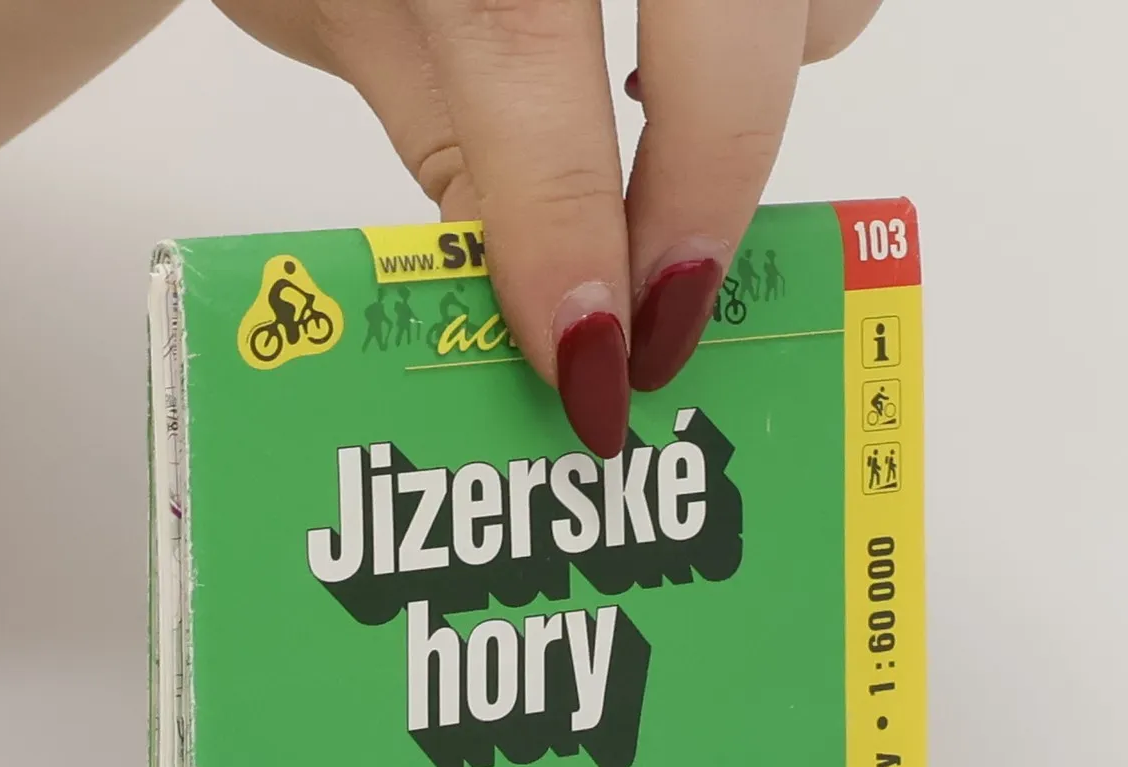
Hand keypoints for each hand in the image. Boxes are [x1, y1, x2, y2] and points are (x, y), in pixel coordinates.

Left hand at [217, 0, 883, 454]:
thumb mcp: (345, 15)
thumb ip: (455, 155)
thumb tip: (563, 302)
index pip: (535, 84)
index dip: (572, 244)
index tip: (591, 370)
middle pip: (733, 29)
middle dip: (704, 197)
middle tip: (658, 317)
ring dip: (761, 97)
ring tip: (656, 149)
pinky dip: (782, 27)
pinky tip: (673, 53)